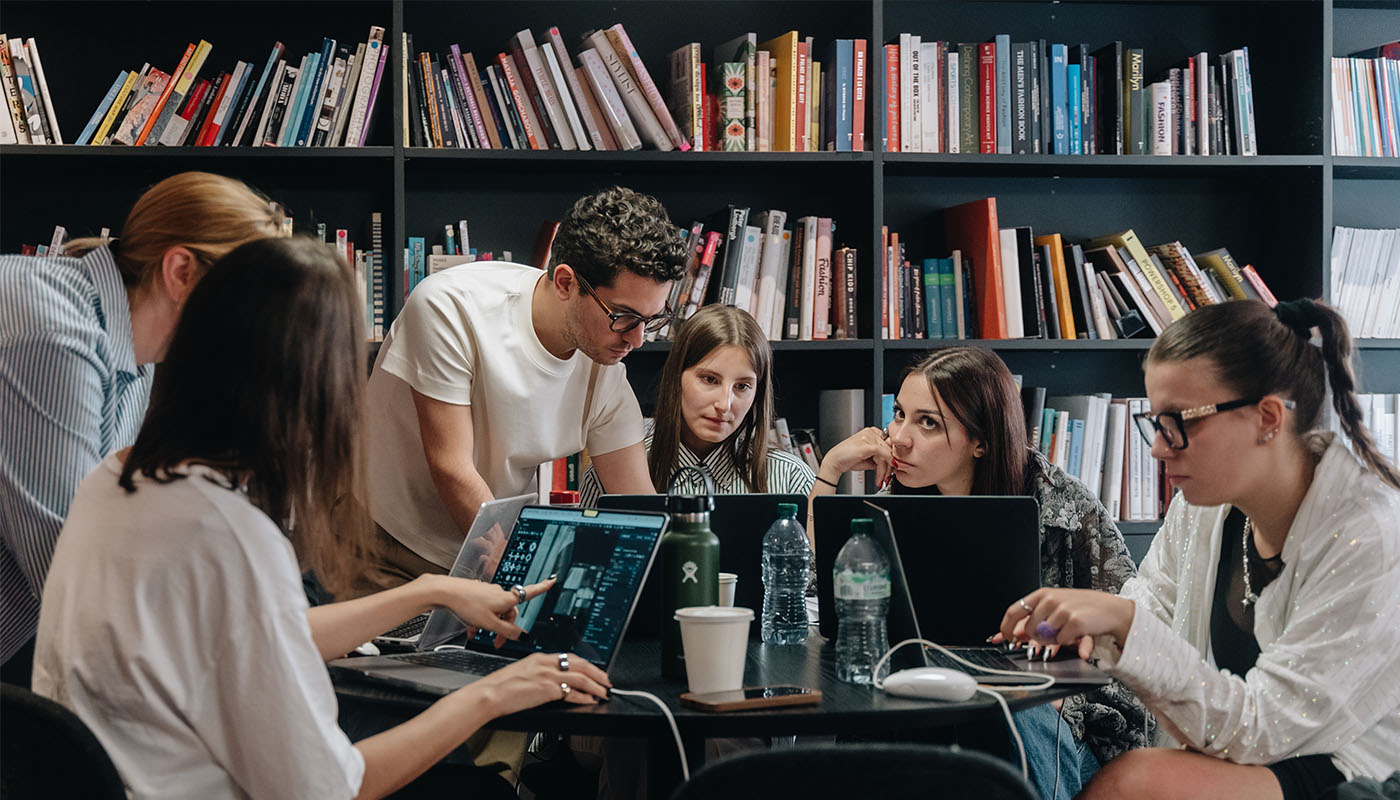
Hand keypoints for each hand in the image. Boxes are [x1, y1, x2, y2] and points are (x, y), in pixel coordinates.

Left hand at [421, 575, 554, 647]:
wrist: (445, 592)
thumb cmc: (466, 604)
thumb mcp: (490, 624)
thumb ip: (507, 631)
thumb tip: (521, 634)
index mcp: (507, 598)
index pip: (531, 592)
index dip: (543, 587)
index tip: (553, 580)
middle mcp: (500, 593)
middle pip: (509, 612)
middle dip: (503, 627)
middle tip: (496, 642)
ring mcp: (488, 592)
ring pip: (494, 612)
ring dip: (489, 625)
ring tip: (477, 634)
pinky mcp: (478, 593)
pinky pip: (484, 609)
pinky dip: (480, 619)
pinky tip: (471, 627)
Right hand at [465, 651, 611, 716]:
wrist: (487, 694)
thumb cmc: (498, 687)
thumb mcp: (521, 672)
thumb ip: (537, 673)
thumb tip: (550, 682)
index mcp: (539, 657)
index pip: (569, 657)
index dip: (585, 664)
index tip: (594, 670)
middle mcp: (545, 664)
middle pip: (580, 664)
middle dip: (597, 673)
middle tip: (606, 681)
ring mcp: (547, 675)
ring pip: (580, 678)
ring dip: (596, 686)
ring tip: (604, 692)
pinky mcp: (546, 689)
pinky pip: (572, 692)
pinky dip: (584, 697)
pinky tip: (590, 700)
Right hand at [818, 427, 894, 488]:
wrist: (835, 462)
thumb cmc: (849, 459)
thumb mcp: (869, 457)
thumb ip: (881, 457)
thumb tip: (894, 462)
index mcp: (871, 432)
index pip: (889, 443)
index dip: (893, 456)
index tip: (893, 467)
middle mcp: (871, 431)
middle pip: (889, 448)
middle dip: (890, 464)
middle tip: (889, 476)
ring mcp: (869, 436)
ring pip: (887, 453)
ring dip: (886, 469)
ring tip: (882, 479)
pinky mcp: (867, 444)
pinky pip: (883, 454)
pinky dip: (886, 464)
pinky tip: (884, 473)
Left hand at [995, 587, 1135, 657]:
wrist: (1109, 609)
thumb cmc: (1081, 608)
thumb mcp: (1055, 607)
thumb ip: (1035, 617)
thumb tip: (1016, 633)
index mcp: (1042, 594)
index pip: (1014, 610)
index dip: (1006, 627)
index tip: (1005, 637)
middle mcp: (1050, 599)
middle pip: (1028, 628)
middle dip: (1035, 638)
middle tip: (1049, 636)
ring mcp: (1062, 610)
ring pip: (1044, 636)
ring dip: (1054, 639)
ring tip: (1067, 630)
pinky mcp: (1074, 622)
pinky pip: (1061, 641)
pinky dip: (1067, 642)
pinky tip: (1075, 633)